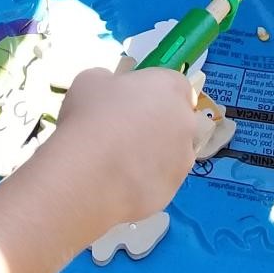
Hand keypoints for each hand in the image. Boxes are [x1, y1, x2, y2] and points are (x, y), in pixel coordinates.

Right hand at [51, 65, 198, 228]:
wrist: (87, 172)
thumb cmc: (91, 115)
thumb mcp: (91, 80)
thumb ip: (110, 83)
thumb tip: (110, 94)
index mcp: (171, 87)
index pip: (175, 85)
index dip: (153, 93)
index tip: (131, 102)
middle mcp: (186, 122)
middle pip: (176, 121)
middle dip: (156, 125)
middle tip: (123, 133)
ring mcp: (183, 160)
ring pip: (171, 155)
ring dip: (152, 156)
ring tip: (116, 163)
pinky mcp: (172, 192)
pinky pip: (159, 182)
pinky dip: (143, 182)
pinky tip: (116, 183)